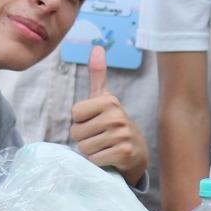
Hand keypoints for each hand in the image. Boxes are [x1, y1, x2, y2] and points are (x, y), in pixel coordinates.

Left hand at [71, 46, 148, 184]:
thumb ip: (98, 74)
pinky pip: (94, 160)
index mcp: (109, 101)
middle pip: (77, 133)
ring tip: (103, 147)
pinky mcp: (123, 153)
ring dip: (91, 152)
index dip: (80, 122)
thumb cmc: (113, 124)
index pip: (74, 114)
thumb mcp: (105, 98)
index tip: (94, 123)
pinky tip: (109, 157)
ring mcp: (121, 135)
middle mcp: (116, 116)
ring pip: (84, 148)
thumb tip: (96, 47)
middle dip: (84, 139)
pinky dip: (98, 162)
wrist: (136, 152)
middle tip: (99, 138)